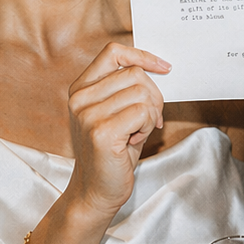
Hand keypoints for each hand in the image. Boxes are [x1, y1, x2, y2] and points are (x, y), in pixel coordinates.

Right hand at [65, 43, 169, 218]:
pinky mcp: (101, 131)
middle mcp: (80, 98)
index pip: (113, 52)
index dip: (142, 56)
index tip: (163, 68)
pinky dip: (147, 126)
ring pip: (142, 93)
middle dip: (153, 96)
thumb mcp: (116, 113)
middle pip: (134, 73)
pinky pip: (142, 112)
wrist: (96, 191)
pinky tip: (134, 141)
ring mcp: (88, 114)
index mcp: (81, 88)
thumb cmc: (112, 153)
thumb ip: (127, 89)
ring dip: (149, 115)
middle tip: (149, 120)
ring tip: (136, 132)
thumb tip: (158, 68)